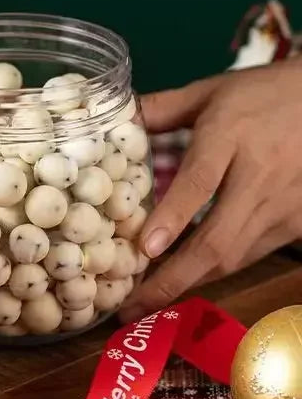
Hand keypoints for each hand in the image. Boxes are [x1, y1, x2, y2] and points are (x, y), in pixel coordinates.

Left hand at [120, 57, 301, 320]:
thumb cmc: (264, 93)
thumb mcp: (211, 91)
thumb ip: (161, 108)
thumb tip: (115, 119)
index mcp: (230, 137)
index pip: (199, 182)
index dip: (173, 218)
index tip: (146, 249)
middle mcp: (259, 177)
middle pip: (217, 240)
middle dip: (173, 280)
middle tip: (132, 307)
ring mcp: (283, 205)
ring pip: (234, 258)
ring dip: (191, 282)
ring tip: (147, 301)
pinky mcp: (297, 222)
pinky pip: (250, 255)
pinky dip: (216, 271)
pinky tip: (186, 278)